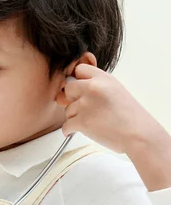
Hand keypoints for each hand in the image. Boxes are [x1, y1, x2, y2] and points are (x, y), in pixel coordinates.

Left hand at [58, 62, 170, 190]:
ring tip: (94, 122)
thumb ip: (95, 85)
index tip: (83, 89)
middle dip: (74, 99)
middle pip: (69, 88)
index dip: (79, 80)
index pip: (80, 69)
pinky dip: (70, 130)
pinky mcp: (81, 121)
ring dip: (75, 117)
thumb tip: (68, 87)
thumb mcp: (115, 90)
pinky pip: (66, 125)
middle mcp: (93, 88)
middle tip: (87, 108)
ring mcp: (85, 104)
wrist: (139, 135)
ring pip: (68, 109)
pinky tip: (81, 130)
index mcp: (103, 78)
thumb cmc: (129, 116)